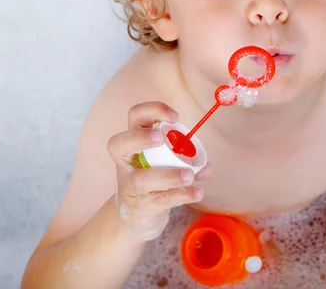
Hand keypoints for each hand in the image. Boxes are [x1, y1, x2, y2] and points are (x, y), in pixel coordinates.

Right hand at [107, 101, 207, 241]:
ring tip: (190, 176)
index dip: (152, 110)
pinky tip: (197, 192)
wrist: (136, 214)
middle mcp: (126, 161)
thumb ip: (186, 159)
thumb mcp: (166, 162)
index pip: (135, 116)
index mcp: (134, 141)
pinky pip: (158, 200)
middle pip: (118, 144)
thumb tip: (207, 165)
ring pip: (141, 179)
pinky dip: (180, 195)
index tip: (175, 118)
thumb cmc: (153, 178)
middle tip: (160, 139)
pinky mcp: (138, 206)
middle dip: (139, 138)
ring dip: (168, 175)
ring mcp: (129, 185)